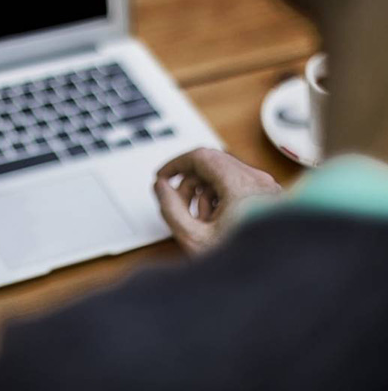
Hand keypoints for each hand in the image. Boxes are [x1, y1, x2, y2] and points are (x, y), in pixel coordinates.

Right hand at [153, 148, 282, 254]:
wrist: (277, 283)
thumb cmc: (246, 265)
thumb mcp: (195, 239)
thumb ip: (171, 208)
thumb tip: (161, 187)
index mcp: (241, 185)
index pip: (201, 156)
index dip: (175, 164)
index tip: (162, 177)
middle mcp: (258, 181)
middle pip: (211, 164)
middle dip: (189, 183)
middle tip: (177, 204)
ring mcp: (267, 188)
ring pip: (224, 175)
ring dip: (204, 192)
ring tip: (201, 221)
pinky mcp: (271, 198)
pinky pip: (238, 186)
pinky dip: (221, 197)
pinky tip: (218, 223)